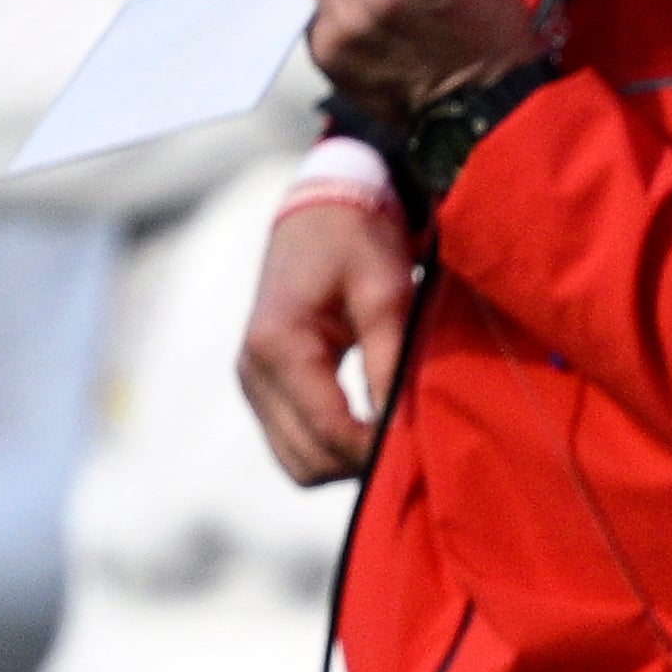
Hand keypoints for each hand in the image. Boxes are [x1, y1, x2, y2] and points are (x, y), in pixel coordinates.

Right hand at [240, 197, 416, 481]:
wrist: (323, 209)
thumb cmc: (359, 242)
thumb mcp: (386, 293)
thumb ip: (389, 362)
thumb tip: (398, 429)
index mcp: (279, 345)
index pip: (327, 430)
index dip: (374, 451)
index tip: (420, 448)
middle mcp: (253, 371)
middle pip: (307, 459)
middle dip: (359, 462)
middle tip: (414, 446)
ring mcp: (252, 382)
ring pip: (297, 462)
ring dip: (343, 462)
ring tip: (393, 438)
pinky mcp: (262, 386)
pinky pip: (293, 443)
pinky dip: (329, 447)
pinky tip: (369, 427)